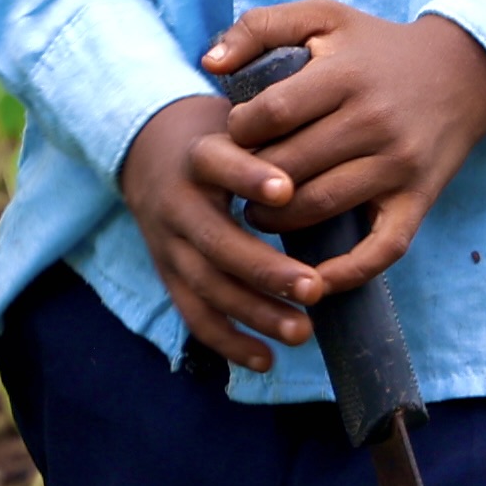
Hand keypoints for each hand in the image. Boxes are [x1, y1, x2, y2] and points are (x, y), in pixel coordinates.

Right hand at [125, 92, 318, 373]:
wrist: (148, 151)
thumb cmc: (220, 138)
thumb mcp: (239, 125)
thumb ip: (277, 139)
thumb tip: (337, 155)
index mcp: (198, 156)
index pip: (219, 164)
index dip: (248, 177)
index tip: (287, 189)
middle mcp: (178, 203)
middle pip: (217, 242)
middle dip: (265, 269)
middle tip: (314, 288)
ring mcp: (169, 244)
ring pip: (208, 285)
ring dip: (254, 312)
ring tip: (303, 330)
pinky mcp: (168, 275)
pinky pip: (195, 315)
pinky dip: (229, 342)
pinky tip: (266, 360)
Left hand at [204, 0, 485, 307]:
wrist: (465, 70)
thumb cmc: (378, 45)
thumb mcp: (322, 16)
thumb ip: (260, 28)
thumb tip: (209, 63)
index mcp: (345, 75)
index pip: (272, 114)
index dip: (239, 131)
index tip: (235, 136)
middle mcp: (374, 121)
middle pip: (290, 166)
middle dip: (251, 179)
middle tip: (235, 183)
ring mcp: (399, 165)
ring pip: (322, 206)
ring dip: (279, 220)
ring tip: (260, 213)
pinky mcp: (418, 200)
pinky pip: (381, 249)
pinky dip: (346, 272)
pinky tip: (313, 279)